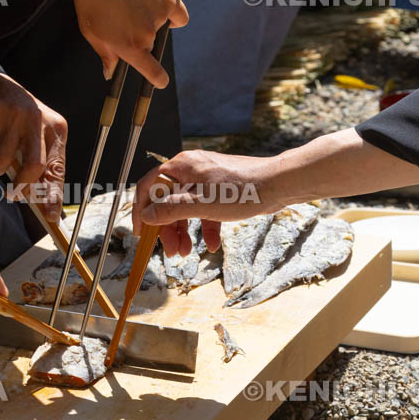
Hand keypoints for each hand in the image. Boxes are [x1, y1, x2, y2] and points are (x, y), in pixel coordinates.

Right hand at [0, 71, 67, 219]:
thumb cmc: (19, 121)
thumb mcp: (38, 137)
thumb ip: (42, 165)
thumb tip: (43, 203)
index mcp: (56, 129)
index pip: (57, 167)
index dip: (53, 194)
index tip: (51, 215)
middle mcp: (38, 120)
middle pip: (34, 166)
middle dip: (22, 185)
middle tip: (14, 191)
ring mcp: (14, 116)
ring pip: (3, 162)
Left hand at [64, 0, 187, 87]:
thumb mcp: (91, 31)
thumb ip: (105, 54)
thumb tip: (110, 73)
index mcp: (129, 46)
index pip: (153, 72)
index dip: (157, 78)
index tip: (159, 81)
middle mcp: (147, 33)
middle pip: (152, 44)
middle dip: (142, 37)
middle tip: (125, 18)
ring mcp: (159, 14)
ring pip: (164, 27)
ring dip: (154, 19)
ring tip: (134, 1)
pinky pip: (178, 13)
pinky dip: (173, 11)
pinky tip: (159, 2)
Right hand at [132, 150, 283, 256]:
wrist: (278, 185)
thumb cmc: (241, 190)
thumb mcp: (200, 205)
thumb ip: (169, 211)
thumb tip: (146, 216)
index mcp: (181, 167)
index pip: (149, 186)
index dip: (141, 210)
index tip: (140, 232)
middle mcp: (191, 170)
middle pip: (167, 201)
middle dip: (167, 229)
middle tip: (171, 251)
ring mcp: (206, 181)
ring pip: (185, 209)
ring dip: (184, 232)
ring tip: (186, 252)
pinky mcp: (220, 191)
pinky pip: (205, 211)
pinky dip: (206, 228)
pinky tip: (213, 245)